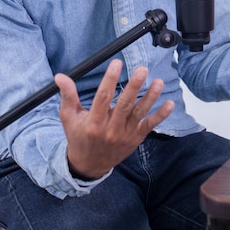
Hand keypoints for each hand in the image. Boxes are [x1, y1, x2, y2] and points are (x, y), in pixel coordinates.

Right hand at [55, 59, 173, 179]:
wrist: (89, 165)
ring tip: (158, 82)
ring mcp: (125, 135)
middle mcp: (110, 129)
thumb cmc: (78, 137)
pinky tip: (169, 103)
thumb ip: (67, 96)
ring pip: (139, 114)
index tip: (116, 63)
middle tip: (142, 70)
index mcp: (93, 122)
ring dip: (150, 98)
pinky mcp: (135, 138)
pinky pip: (149, 126)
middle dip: (134, 87)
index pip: (103, 98)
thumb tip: (60, 76)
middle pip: (124, 105)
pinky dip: (160, 116)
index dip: (110, 79)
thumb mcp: (69, 117)